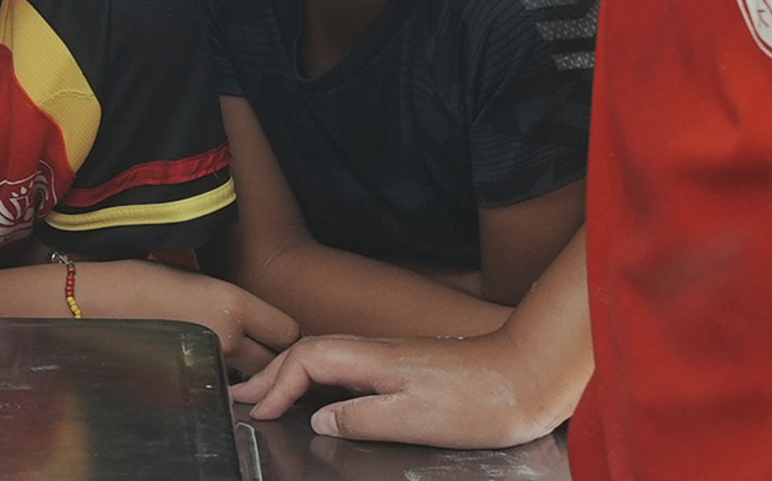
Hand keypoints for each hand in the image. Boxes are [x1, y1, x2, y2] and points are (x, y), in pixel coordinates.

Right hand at [113, 265, 294, 374]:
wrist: (100, 302)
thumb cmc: (144, 281)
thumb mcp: (201, 279)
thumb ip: (236, 303)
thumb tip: (260, 322)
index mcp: (235, 304)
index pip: (289, 331)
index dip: (282, 332)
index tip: (274, 330)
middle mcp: (229, 336)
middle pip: (275, 360)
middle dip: (270, 355)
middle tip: (258, 347)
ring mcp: (209, 361)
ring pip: (249, 374)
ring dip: (245, 367)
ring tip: (225, 352)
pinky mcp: (191, 379)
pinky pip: (219, 381)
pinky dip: (217, 375)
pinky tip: (201, 361)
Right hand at [231, 332, 573, 449]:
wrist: (532, 378)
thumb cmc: (480, 401)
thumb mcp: (412, 419)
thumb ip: (359, 418)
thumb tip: (320, 420)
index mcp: (371, 359)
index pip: (304, 361)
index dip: (275, 386)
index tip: (257, 412)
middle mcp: (377, 351)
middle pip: (307, 354)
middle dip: (270, 375)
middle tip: (239, 396)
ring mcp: (392, 358)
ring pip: (326, 359)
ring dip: (292, 376)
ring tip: (268, 394)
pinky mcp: (408, 369)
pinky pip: (347, 367)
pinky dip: (321, 379)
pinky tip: (323, 394)